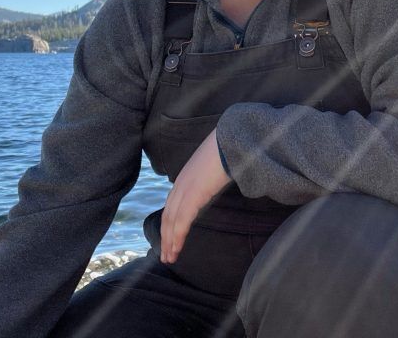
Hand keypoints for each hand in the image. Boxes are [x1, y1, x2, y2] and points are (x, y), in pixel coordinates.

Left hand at [160, 128, 231, 264]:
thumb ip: (210, 178)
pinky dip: (177, 236)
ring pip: (171, 220)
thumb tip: (214, 185)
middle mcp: (181, 183)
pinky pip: (181, 220)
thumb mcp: (215, 168)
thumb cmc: (228, 151)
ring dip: (169, 241)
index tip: (170, 239)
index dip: (169, 223)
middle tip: (166, 256)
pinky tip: (176, 249)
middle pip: (168, 215)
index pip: (172, 205)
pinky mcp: (193, 194)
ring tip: (169, 258)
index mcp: (185, 177)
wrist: (231, 139)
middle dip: (166, 236)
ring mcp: (185, 188)